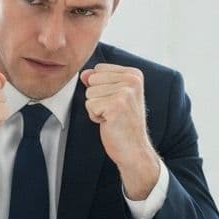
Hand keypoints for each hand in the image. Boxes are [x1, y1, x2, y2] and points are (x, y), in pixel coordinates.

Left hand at [81, 64, 159, 199]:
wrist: (134, 149)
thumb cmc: (124, 124)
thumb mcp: (114, 96)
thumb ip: (99, 81)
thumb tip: (84, 73)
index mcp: (134, 74)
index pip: (99, 69)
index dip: (101, 88)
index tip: (116, 102)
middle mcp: (132, 80)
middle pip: (92, 80)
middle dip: (97, 98)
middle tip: (114, 111)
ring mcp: (125, 93)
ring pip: (89, 93)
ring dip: (96, 108)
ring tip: (112, 116)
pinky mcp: (115, 106)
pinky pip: (90, 105)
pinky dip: (95, 117)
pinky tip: (109, 122)